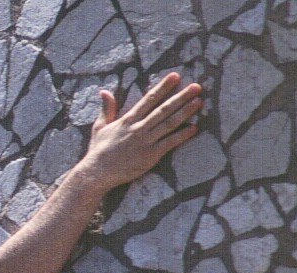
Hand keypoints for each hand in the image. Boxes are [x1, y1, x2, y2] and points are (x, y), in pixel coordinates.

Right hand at [81, 72, 202, 189]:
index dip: (163, 87)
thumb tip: (104, 92)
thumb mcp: (100, 127)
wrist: (97, 172)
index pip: (149, 99)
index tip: (175, 76)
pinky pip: (170, 143)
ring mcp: (146, 141)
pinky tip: (194, 128)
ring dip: (185, 112)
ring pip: (169, 123)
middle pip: (164, 109)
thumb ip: (106, 109)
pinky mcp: (150, 155)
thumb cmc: (98, 151)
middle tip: (196, 86)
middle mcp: (139, 128)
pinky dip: (182, 135)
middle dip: (181, 96)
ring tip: (199, 102)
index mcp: (128, 119)